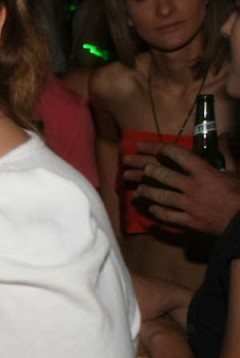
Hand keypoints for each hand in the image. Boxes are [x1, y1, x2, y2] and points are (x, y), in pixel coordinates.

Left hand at [121, 141, 239, 235]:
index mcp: (204, 172)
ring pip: (161, 196)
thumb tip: (224, 136)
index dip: (158, 148)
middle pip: (163, 175)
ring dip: (146, 191)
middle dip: (144, 169)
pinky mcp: (189, 222)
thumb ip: (226, 154)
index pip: (177, 155)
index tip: (141, 145)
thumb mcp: (234, 171)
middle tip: (128, 165)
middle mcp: (192, 187)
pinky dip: (158, 212)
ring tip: (136, 189)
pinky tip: (150, 209)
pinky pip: (168, 216)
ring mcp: (189, 206)